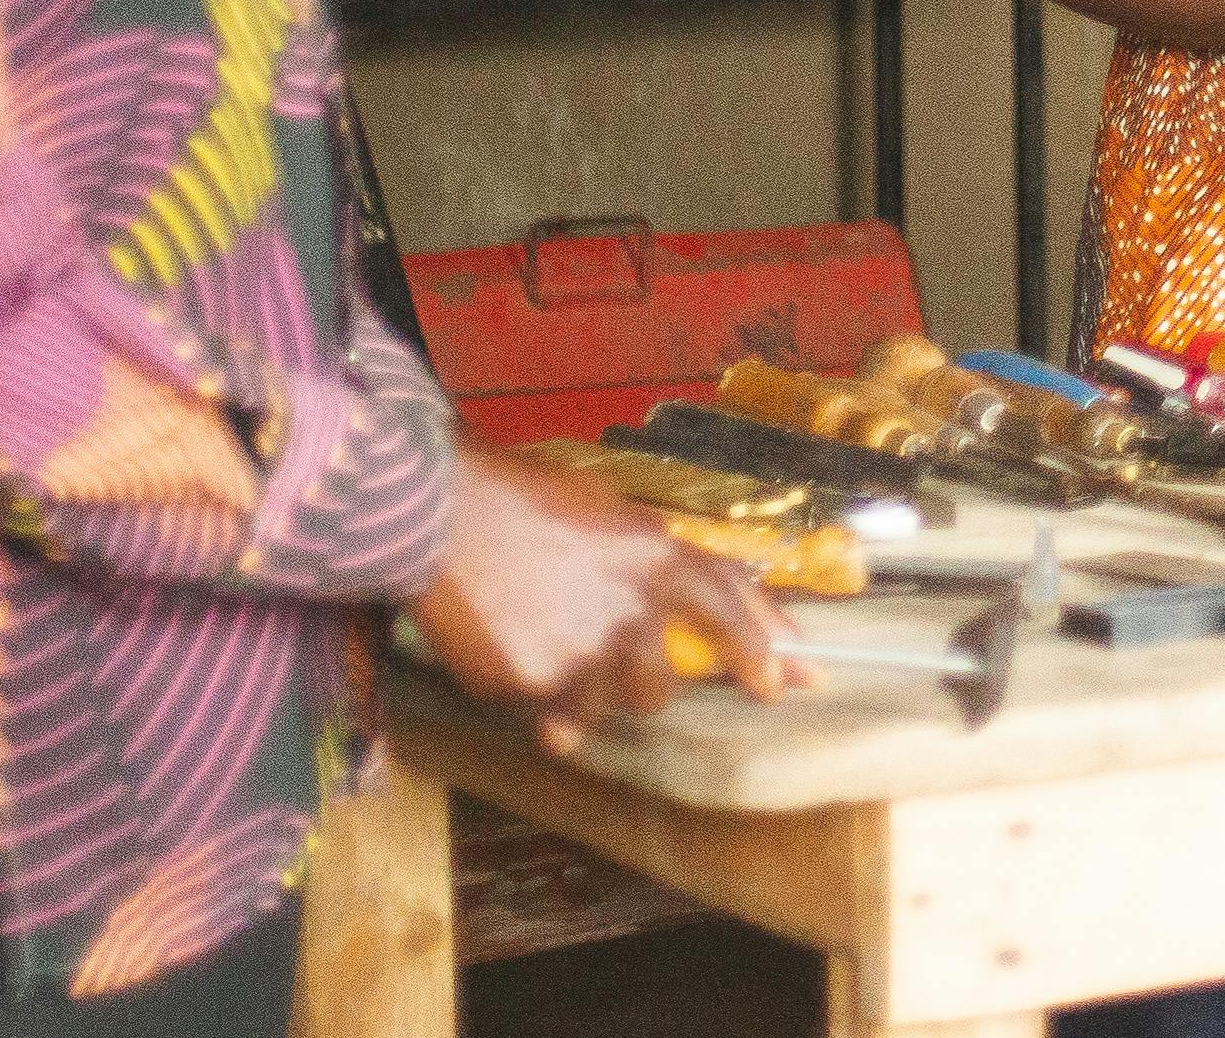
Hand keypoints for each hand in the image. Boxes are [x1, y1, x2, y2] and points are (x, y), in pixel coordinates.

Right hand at [408, 444, 787, 754]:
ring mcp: (585, 655)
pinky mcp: (537, 688)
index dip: (762, 652)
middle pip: (663, 687)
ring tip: (542, 636)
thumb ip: (655, 564)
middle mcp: (632, 611)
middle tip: (592, 644)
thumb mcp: (608, 512)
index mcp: (657, 557)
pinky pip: (557, 721)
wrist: (439, 515)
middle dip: (636, 676)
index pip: (731, 614)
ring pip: (607, 707)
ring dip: (585, 689)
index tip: (785, 680)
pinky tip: (516, 659)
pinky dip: (543, 705)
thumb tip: (692, 615)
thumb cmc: (521, 502)